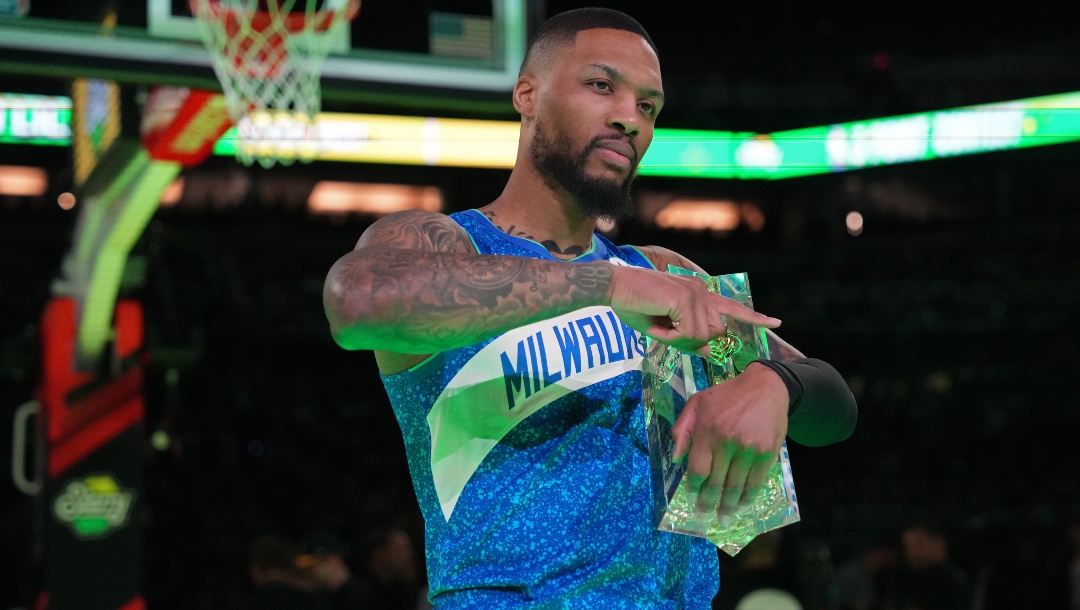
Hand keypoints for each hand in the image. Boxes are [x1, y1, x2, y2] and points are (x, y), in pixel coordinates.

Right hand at [609, 266, 780, 357]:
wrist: (614, 286)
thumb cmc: (633, 304)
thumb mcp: (665, 327)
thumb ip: (688, 338)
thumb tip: (709, 352)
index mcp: (699, 294)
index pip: (732, 307)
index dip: (754, 316)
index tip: (775, 322)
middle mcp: (702, 291)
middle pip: (714, 332)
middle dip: (693, 342)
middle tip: (665, 334)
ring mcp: (696, 293)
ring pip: (702, 335)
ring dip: (678, 340)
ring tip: (658, 326)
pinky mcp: (685, 297)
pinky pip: (688, 333)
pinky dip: (671, 336)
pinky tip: (657, 324)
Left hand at [671, 362, 788, 516]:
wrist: (764, 387)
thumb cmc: (726, 396)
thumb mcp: (696, 403)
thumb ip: (681, 429)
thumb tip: (676, 459)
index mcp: (706, 431)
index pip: (698, 470)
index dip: (694, 489)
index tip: (693, 500)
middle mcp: (726, 442)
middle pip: (716, 482)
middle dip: (709, 503)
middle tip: (705, 516)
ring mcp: (748, 449)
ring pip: (736, 486)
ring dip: (729, 505)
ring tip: (723, 517)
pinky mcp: (766, 453)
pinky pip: (755, 482)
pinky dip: (748, 497)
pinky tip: (742, 505)